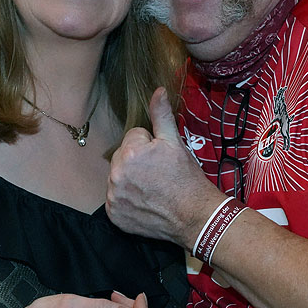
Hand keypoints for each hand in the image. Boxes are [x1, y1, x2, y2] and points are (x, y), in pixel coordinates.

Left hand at [106, 88, 223, 246]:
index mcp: (130, 152)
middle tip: (157, 173)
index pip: (133, 136)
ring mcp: (114, 196)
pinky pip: (115, 199)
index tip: (161, 159)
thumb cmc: (186, 178)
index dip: (150, 145)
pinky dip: (126, 200)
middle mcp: (116, 174)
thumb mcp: (175, 143)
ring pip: (118, 176)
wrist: (194, 215)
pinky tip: (144, 202)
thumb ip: (161, 115)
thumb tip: (158, 91)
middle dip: (137, 161)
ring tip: (152, 188)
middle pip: (122, 156)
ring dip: (130, 179)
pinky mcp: (114, 214)